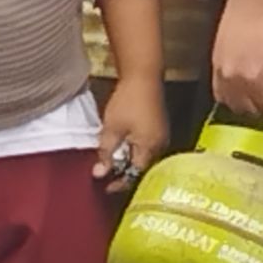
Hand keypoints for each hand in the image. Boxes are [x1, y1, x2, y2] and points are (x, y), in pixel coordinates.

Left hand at [97, 74, 169, 195]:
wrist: (143, 75)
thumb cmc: (129, 100)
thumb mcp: (112, 128)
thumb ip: (106, 153)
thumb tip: (100, 173)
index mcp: (150, 148)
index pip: (135, 175)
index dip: (119, 183)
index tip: (106, 187)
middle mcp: (160, 146)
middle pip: (142, 169)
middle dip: (125, 174)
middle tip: (108, 177)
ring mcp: (162, 136)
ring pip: (144, 158)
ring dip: (129, 163)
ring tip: (113, 164)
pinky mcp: (159, 128)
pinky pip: (148, 148)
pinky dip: (135, 152)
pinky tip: (124, 149)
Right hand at [211, 0, 262, 118]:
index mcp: (256, 79)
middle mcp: (234, 80)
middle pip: (249, 110)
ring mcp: (221, 72)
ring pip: (231, 104)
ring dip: (246, 105)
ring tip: (259, 97)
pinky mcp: (214, 63)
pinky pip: (219, 91)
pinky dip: (231, 95)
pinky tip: (243, 89)